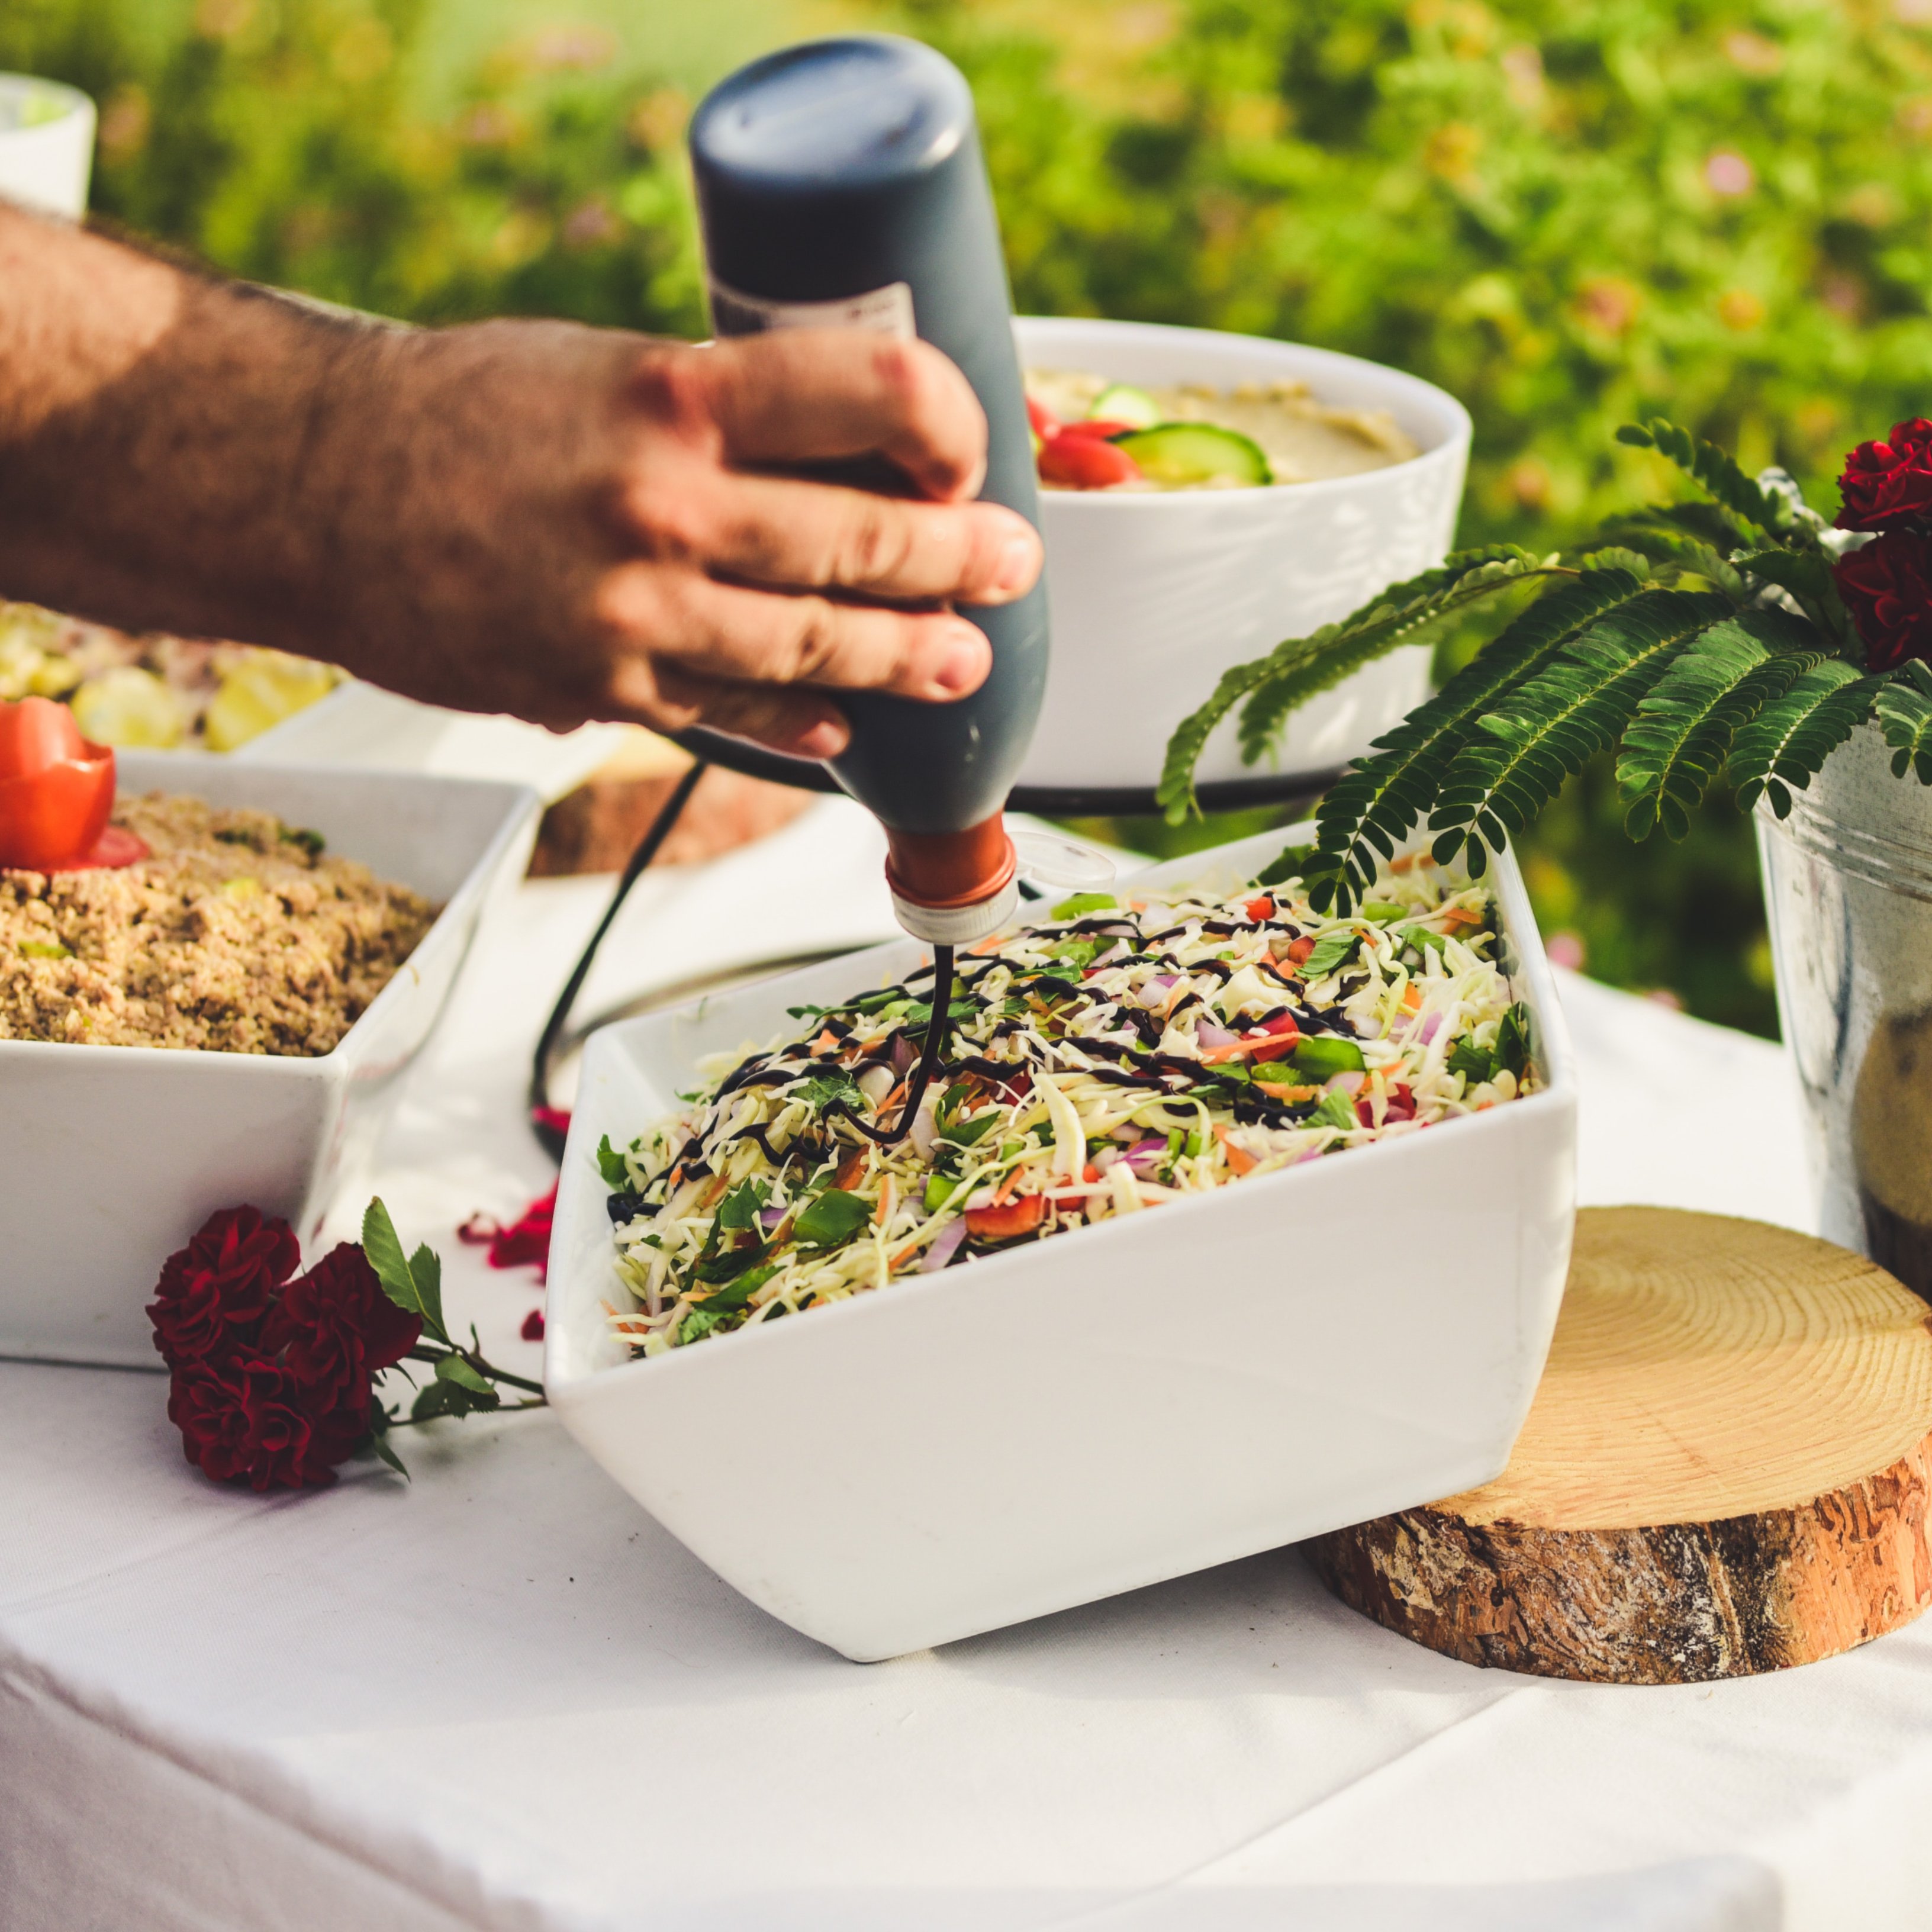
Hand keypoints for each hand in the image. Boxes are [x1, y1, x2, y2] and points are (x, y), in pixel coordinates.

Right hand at [317, 321, 1042, 756]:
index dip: (946, 421)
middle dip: (959, 558)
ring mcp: (632, 608)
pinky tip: (843, 726)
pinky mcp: (597, 686)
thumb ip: (717, 410)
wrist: (317, 487)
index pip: (870, 391)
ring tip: (961, 661)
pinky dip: (796, 722)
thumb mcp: (602, 363)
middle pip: (863, 537)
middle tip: (1013, 567)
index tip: (965, 451)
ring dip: (905, 659)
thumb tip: (837, 453)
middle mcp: (662, 501)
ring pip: (812, 647)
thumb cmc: (464, 410)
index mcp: (673, 390)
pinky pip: (727, 714)